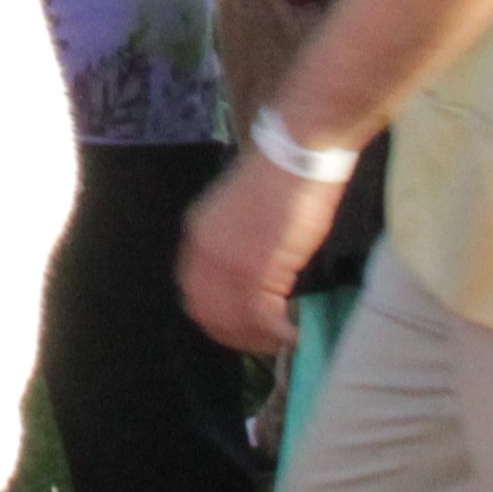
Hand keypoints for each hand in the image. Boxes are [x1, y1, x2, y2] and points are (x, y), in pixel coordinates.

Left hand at [182, 151, 347, 353]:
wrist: (297, 150)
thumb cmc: (281, 172)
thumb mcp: (242, 209)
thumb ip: (236, 240)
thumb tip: (252, 271)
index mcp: (198, 234)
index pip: (194, 290)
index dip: (215, 314)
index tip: (239, 324)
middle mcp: (204, 251)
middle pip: (207, 312)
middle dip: (234, 334)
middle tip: (262, 342)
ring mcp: (229, 262)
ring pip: (233, 320)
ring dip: (257, 338)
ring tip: (280, 341)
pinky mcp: (257, 268)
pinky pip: (261, 317)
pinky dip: (276, 333)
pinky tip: (293, 334)